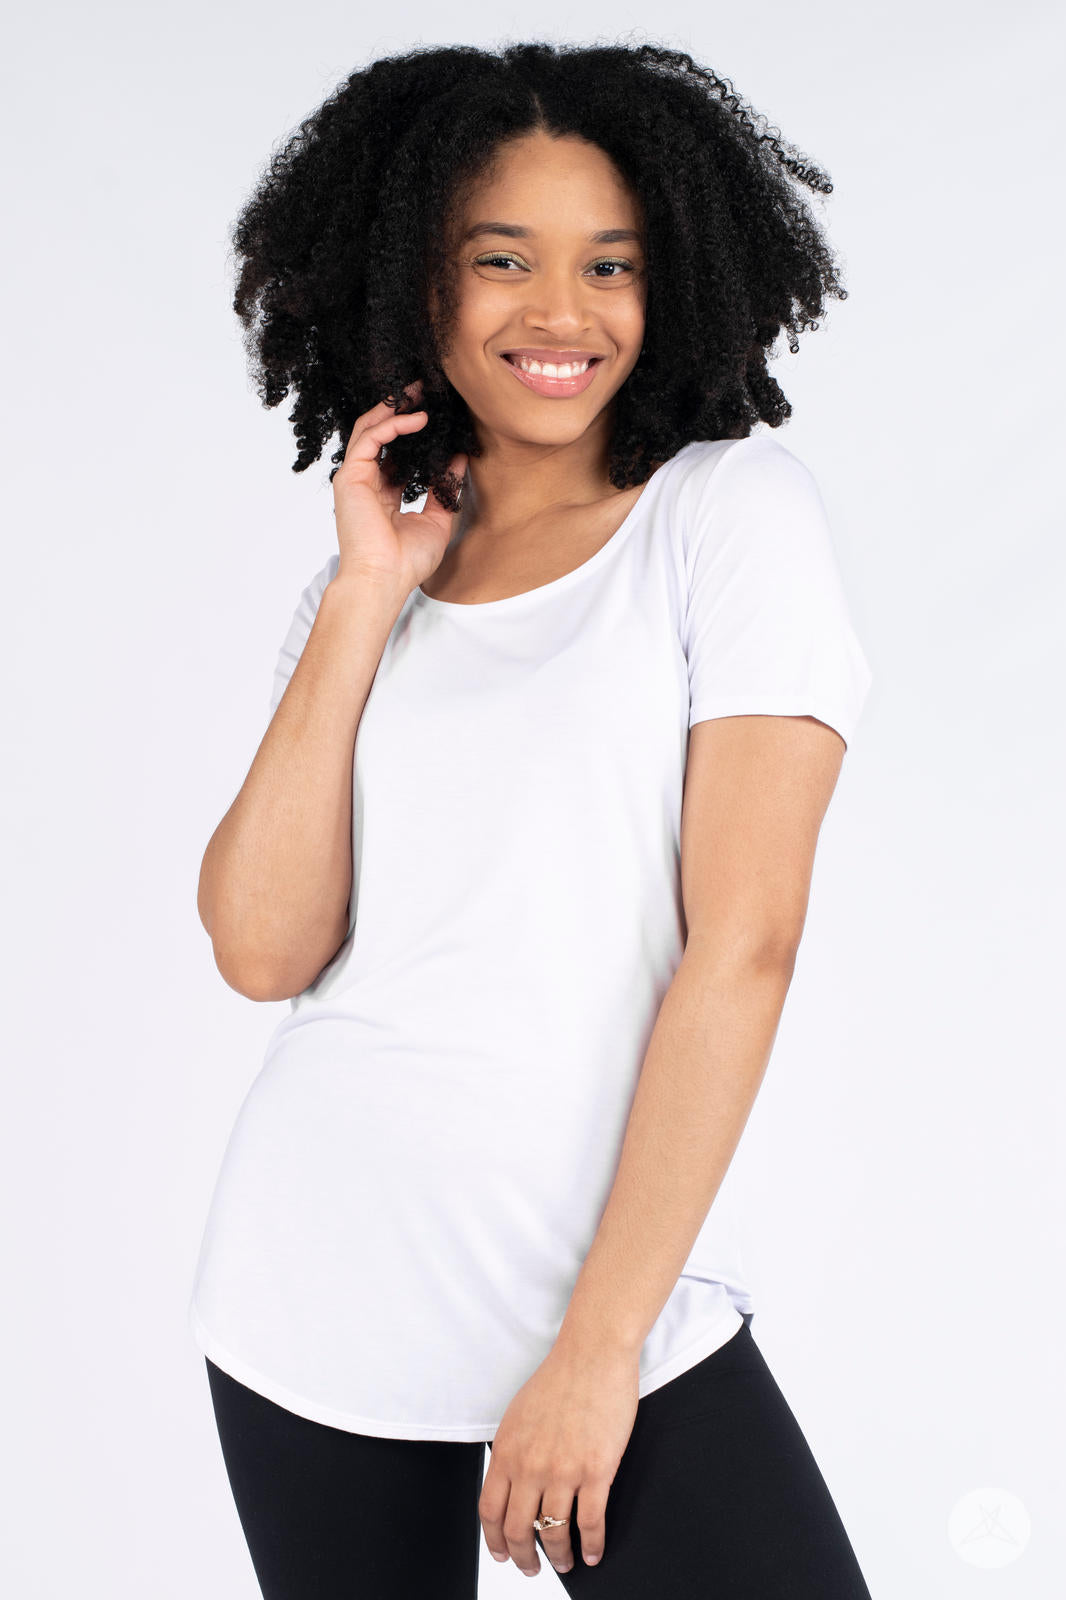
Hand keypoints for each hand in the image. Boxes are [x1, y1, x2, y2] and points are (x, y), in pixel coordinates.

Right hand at [330, 378, 467, 594]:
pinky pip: (370, 437)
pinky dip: (393, 423)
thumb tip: (459, 459)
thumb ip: (445, 488)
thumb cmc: (406, 562)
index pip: (396, 453)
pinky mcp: (351, 476)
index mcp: (383, 494)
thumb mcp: (438, 520)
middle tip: (424, 391)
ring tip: (419, 392)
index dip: (415, 433)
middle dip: (400, 409)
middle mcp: (366, 482)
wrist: (384, 580)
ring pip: (369, 428)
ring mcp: (356, 478)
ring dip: (393, 407)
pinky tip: (418, 419)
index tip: (438, 418)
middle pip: (379, 433)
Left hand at [479, 1339, 640, 1576]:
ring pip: (554, 1532)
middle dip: (524, 1557)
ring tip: (566, 1563)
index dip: (494, 1540)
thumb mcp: (519, 1415)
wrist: (593, 1354)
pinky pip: (591, 1522)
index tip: (502, 1555)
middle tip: (532, 1568)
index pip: (489, 1511)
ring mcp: (564, 1470)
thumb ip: (512, 1451)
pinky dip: (592, 1545)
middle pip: (518, 1530)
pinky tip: (594, 1552)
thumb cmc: (560, 1379)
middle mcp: (530, 1465)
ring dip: (559, 1556)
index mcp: (507, 1450)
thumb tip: (511, 1483)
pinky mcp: (596, 1470)